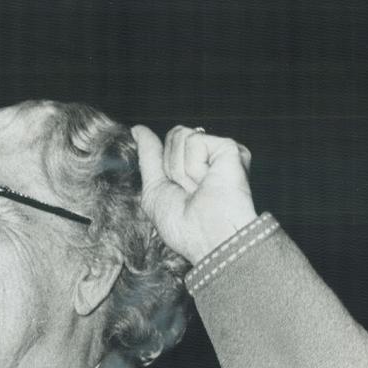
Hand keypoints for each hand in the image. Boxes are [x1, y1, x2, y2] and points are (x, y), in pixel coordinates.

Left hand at [132, 124, 256, 264]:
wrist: (207, 237)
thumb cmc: (184, 225)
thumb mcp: (154, 189)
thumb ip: (148, 156)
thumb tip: (138, 130)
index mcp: (194, 165)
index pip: (168, 143)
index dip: (164, 164)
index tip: (176, 188)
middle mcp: (209, 155)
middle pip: (173, 136)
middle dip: (171, 168)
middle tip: (189, 192)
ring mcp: (220, 151)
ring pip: (181, 136)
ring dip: (181, 170)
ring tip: (198, 189)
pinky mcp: (230, 148)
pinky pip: (195, 141)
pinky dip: (194, 167)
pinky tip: (207, 182)